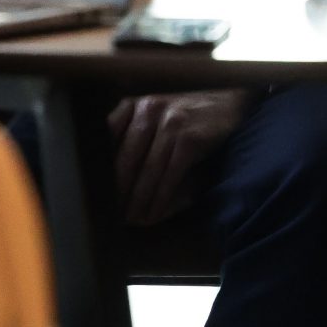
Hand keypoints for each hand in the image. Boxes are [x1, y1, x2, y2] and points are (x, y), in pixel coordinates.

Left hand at [108, 89, 251, 226]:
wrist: (231, 106)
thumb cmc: (187, 119)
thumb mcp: (156, 120)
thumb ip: (133, 141)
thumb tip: (112, 185)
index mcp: (134, 105)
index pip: (107, 139)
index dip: (100, 171)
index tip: (95, 195)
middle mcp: (149, 109)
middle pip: (125, 159)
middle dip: (118, 192)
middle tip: (113, 216)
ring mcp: (171, 122)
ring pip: (147, 170)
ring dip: (138, 201)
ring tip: (132, 220)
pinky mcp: (190, 138)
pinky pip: (169, 175)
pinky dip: (160, 198)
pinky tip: (154, 215)